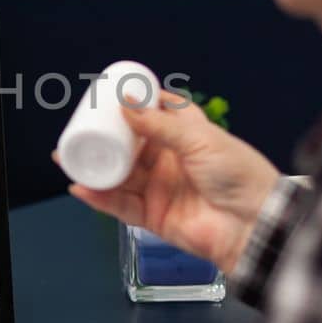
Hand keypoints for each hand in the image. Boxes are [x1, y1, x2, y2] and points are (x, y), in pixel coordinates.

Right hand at [59, 92, 280, 275]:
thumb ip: (160, 124)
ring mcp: (160, 189)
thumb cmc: (239, 175)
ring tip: (66, 156)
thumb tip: (125, 104)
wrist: (254, 226)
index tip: (107, 97)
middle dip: (102, 138)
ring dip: (93, 167)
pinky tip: (80, 187)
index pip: (156, 115)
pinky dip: (99, 198)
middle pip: (128, 147)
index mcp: (187, 136)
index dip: (133, 106)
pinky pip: (120, 206)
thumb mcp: (200, 139)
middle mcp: (170, 161)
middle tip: (77, 129)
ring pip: (118, 176)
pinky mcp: (153, 217)